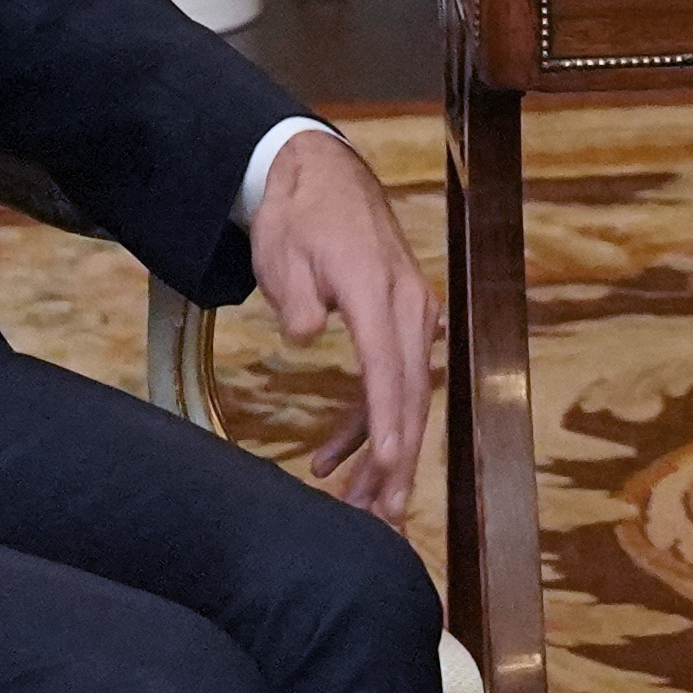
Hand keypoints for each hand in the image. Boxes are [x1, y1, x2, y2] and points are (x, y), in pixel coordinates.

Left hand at [249, 125, 441, 519]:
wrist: (322, 177)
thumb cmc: (298, 216)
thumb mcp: (281, 250)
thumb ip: (296, 296)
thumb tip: (306, 335)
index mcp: (378, 289)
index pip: (388, 367)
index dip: (389, 422)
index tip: (388, 467)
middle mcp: (407, 306)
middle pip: (409, 394)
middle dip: (397, 460)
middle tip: (383, 516)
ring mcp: (410, 316)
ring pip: (405, 397)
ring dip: (384, 454)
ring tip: (361, 508)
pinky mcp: (401, 324)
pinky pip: (391, 382)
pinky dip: (368, 423)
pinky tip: (335, 458)